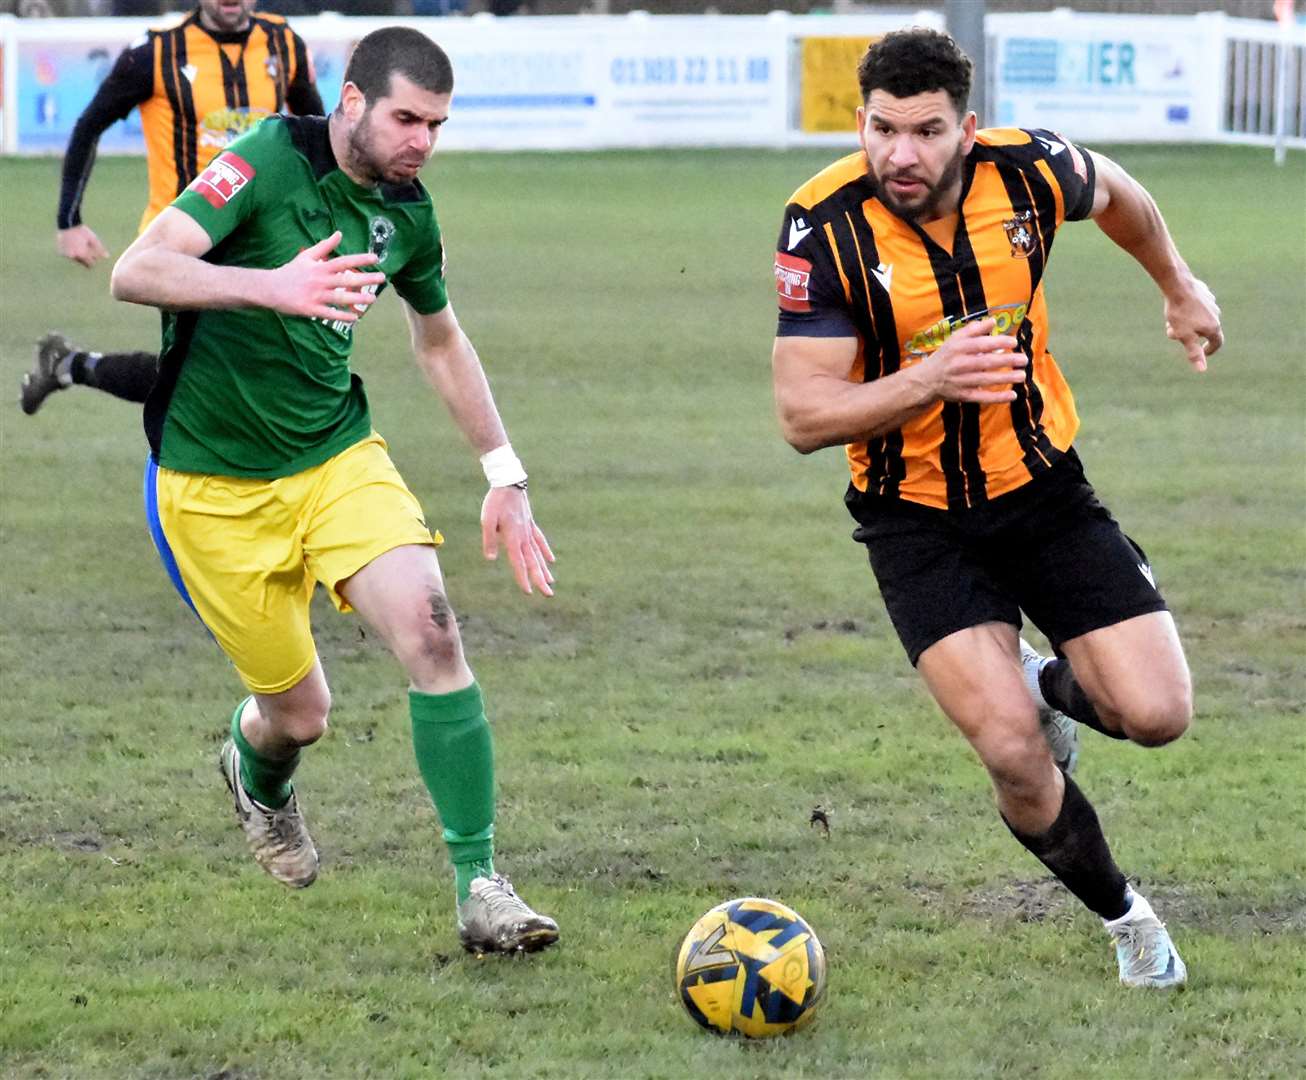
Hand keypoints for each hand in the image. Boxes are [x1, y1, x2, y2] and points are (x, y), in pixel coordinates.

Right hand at [57, 225, 109, 267]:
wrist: (68, 224)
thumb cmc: (83, 232)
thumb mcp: (93, 239)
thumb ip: (100, 249)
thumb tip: (107, 256)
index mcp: (83, 254)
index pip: (91, 264)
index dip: (93, 259)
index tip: (93, 253)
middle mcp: (74, 256)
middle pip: (83, 262)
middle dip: (85, 258)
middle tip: (85, 248)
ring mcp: (66, 255)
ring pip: (75, 259)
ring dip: (78, 255)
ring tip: (78, 244)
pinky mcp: (61, 252)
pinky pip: (68, 255)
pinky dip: (71, 252)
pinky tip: (72, 245)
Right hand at [263, 231, 385, 320]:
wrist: (269, 288)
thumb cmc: (290, 271)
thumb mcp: (306, 256)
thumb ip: (324, 246)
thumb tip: (339, 233)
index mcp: (320, 267)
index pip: (343, 261)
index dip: (359, 259)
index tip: (375, 258)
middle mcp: (320, 280)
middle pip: (346, 280)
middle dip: (365, 279)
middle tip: (382, 278)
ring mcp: (315, 296)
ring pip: (340, 298)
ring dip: (357, 299)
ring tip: (373, 299)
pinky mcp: (310, 309)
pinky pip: (329, 314)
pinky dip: (342, 316)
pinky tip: (355, 318)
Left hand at [480, 485, 555, 596]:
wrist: (508, 482)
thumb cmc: (495, 502)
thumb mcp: (487, 521)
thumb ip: (490, 540)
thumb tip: (491, 559)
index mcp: (513, 537)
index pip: (519, 562)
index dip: (523, 578)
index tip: (528, 592)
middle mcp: (524, 536)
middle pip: (533, 562)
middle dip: (540, 579)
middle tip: (548, 595)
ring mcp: (529, 530)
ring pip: (538, 554)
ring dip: (544, 569)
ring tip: (550, 583)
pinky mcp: (530, 524)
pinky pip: (540, 540)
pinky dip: (545, 551)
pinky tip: (551, 560)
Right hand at [922, 318, 1026, 402]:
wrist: (926, 380)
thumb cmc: (946, 356)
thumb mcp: (955, 339)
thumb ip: (974, 329)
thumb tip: (993, 321)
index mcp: (959, 348)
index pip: (981, 344)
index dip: (998, 343)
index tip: (1014, 342)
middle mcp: (960, 364)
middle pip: (985, 363)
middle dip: (1006, 361)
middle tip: (1024, 359)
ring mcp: (961, 381)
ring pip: (986, 380)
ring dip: (1005, 378)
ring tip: (1022, 375)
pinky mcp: (963, 395)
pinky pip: (982, 397)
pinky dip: (997, 398)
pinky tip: (1013, 396)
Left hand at [1164, 276, 1222, 371]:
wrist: (1178, 286)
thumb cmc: (1180, 313)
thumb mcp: (1184, 336)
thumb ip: (1194, 353)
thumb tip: (1202, 370)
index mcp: (1213, 327)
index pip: (1217, 343)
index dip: (1210, 350)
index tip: (1203, 353)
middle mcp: (1216, 314)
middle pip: (1204, 330)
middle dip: (1189, 335)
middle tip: (1172, 333)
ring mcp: (1211, 302)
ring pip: (1199, 318)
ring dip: (1186, 322)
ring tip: (1171, 320)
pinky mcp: (1204, 293)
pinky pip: (1197, 306)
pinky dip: (1188, 310)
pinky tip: (1177, 306)